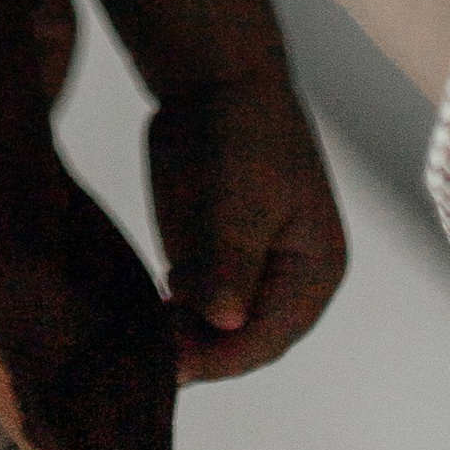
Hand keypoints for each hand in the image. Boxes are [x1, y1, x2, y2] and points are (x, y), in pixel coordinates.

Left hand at [149, 70, 347, 385]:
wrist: (212, 81)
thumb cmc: (239, 133)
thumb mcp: (238, 200)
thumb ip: (230, 264)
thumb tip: (224, 324)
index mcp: (315, 272)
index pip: (267, 339)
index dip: (220, 359)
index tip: (174, 368)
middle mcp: (287, 283)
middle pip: (241, 342)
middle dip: (197, 353)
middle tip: (144, 360)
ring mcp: (249, 274)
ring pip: (213, 331)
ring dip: (179, 339)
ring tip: (134, 343)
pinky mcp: (215, 261)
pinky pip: (192, 307)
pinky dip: (168, 316)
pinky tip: (135, 316)